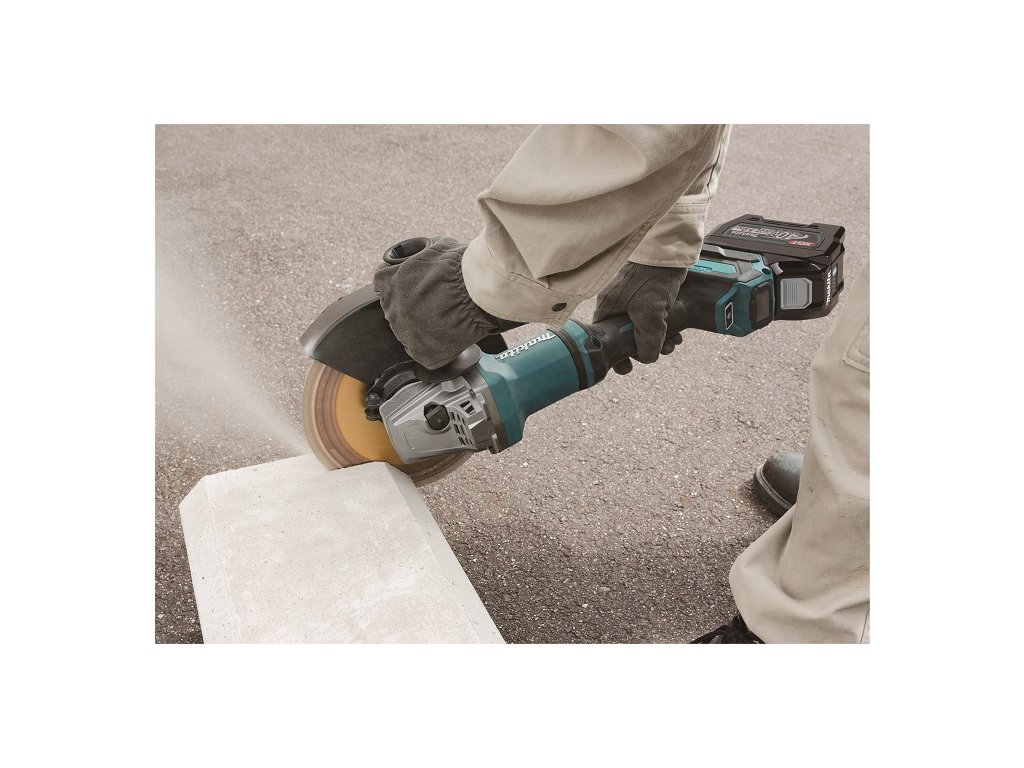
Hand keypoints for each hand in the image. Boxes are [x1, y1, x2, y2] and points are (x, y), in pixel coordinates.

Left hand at [373, 237, 513, 369]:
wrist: (479, 290)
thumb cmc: (462, 267)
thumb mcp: (434, 247)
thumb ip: (419, 255)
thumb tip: (422, 257)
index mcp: (388, 281)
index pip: (384, 286)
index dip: (404, 287)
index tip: (417, 288)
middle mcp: (391, 308)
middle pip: (396, 311)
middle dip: (414, 308)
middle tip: (437, 304)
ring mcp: (405, 332)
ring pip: (409, 333)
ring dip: (424, 328)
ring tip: (447, 320)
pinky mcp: (422, 352)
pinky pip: (425, 353)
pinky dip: (436, 348)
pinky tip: (450, 336)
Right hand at [593, 262, 685, 374]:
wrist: (669, 251)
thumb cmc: (651, 278)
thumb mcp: (648, 315)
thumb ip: (647, 341)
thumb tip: (647, 358)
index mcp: (608, 309)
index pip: (605, 339)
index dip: (616, 355)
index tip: (627, 366)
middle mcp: (618, 307)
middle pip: (627, 338)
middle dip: (644, 348)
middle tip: (658, 352)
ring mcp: (635, 302)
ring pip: (643, 331)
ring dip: (659, 341)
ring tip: (672, 343)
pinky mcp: (651, 298)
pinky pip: (655, 321)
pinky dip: (665, 329)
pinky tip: (677, 333)